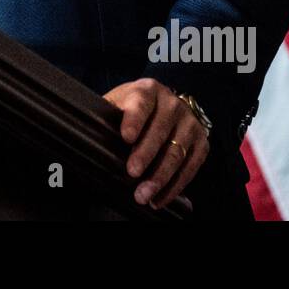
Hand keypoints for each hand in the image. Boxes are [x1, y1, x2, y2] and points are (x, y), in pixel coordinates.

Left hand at [103, 78, 209, 208]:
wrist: (160, 107)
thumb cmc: (131, 110)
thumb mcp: (117, 104)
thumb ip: (105, 116)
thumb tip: (87, 137)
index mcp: (148, 89)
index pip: (141, 103)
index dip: (134, 120)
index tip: (126, 137)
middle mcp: (173, 103)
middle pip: (160, 131)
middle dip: (145, 154)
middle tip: (132, 173)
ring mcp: (190, 122)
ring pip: (176, 152)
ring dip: (160, 177)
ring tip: (143, 194)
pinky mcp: (201, 142)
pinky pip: (191, 167)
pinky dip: (175, 186)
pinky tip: (160, 198)